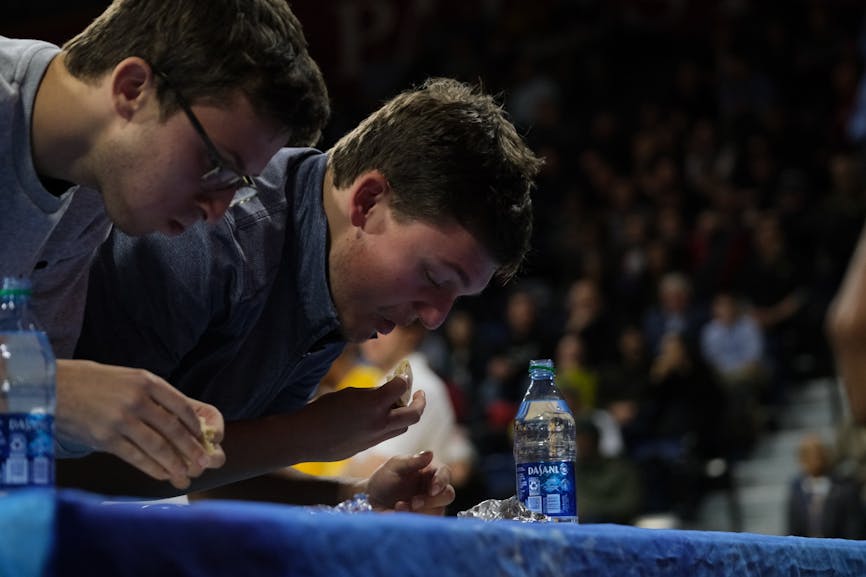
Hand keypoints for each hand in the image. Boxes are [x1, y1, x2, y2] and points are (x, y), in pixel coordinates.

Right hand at [55, 359, 224, 488]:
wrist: (52, 387)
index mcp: (146, 381)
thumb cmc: (94, 382)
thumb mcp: (128, 378)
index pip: (181, 406)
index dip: (195, 426)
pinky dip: (152, 468)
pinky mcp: (105, 438)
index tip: (203, 438)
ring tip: (186, 475)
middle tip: (203, 463)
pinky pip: (135, 457)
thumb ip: (153, 395)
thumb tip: (180, 418)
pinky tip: (162, 475)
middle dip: (191, 449)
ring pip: (157, 446)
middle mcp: (137, 399)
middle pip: (173, 429)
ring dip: (175, 464)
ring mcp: (121, 420)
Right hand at [297, 376, 425, 461]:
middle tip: (418, 393)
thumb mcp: (349, 393)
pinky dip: (391, 425)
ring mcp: (376, 437)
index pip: (401, 387)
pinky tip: (382, 417)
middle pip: (414, 415)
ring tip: (400, 406)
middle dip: (420, 402)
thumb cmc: (323, 410)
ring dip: (406, 416)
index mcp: (374, 404)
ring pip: (403, 427)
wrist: (307, 438)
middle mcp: (380, 422)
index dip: (403, 378)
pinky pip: (388, 435)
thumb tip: (385, 392)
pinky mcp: (368, 447)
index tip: (403, 375)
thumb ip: (371, 393)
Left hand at [361, 451, 454, 514]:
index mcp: (430, 473)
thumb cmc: (384, 479)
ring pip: (438, 511)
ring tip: (399, 507)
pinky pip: (427, 524)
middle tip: (414, 502)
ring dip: (421, 511)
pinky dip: (413, 520)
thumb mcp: (395, 466)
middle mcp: (433, 490)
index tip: (432, 489)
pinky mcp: (423, 521)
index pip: (446, 473)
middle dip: (432, 500)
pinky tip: (398, 514)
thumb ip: (412, 461)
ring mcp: (430, 507)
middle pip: (448, 495)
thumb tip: (430, 453)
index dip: (442, 481)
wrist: (370, 500)